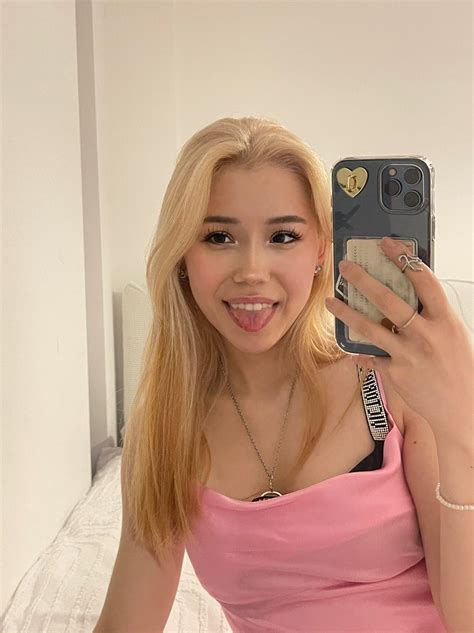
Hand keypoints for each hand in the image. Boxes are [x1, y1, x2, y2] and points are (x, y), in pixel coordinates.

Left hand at [325, 236, 473, 440]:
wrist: (462, 408)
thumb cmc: (458, 367)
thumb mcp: (452, 334)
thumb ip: (431, 316)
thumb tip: (406, 295)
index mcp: (444, 320)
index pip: (423, 281)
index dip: (403, 258)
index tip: (386, 243)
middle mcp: (426, 335)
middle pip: (389, 300)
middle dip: (363, 280)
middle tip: (345, 267)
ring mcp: (409, 355)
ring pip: (370, 328)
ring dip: (347, 313)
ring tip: (330, 301)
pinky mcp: (396, 373)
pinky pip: (371, 357)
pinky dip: (359, 353)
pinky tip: (350, 349)